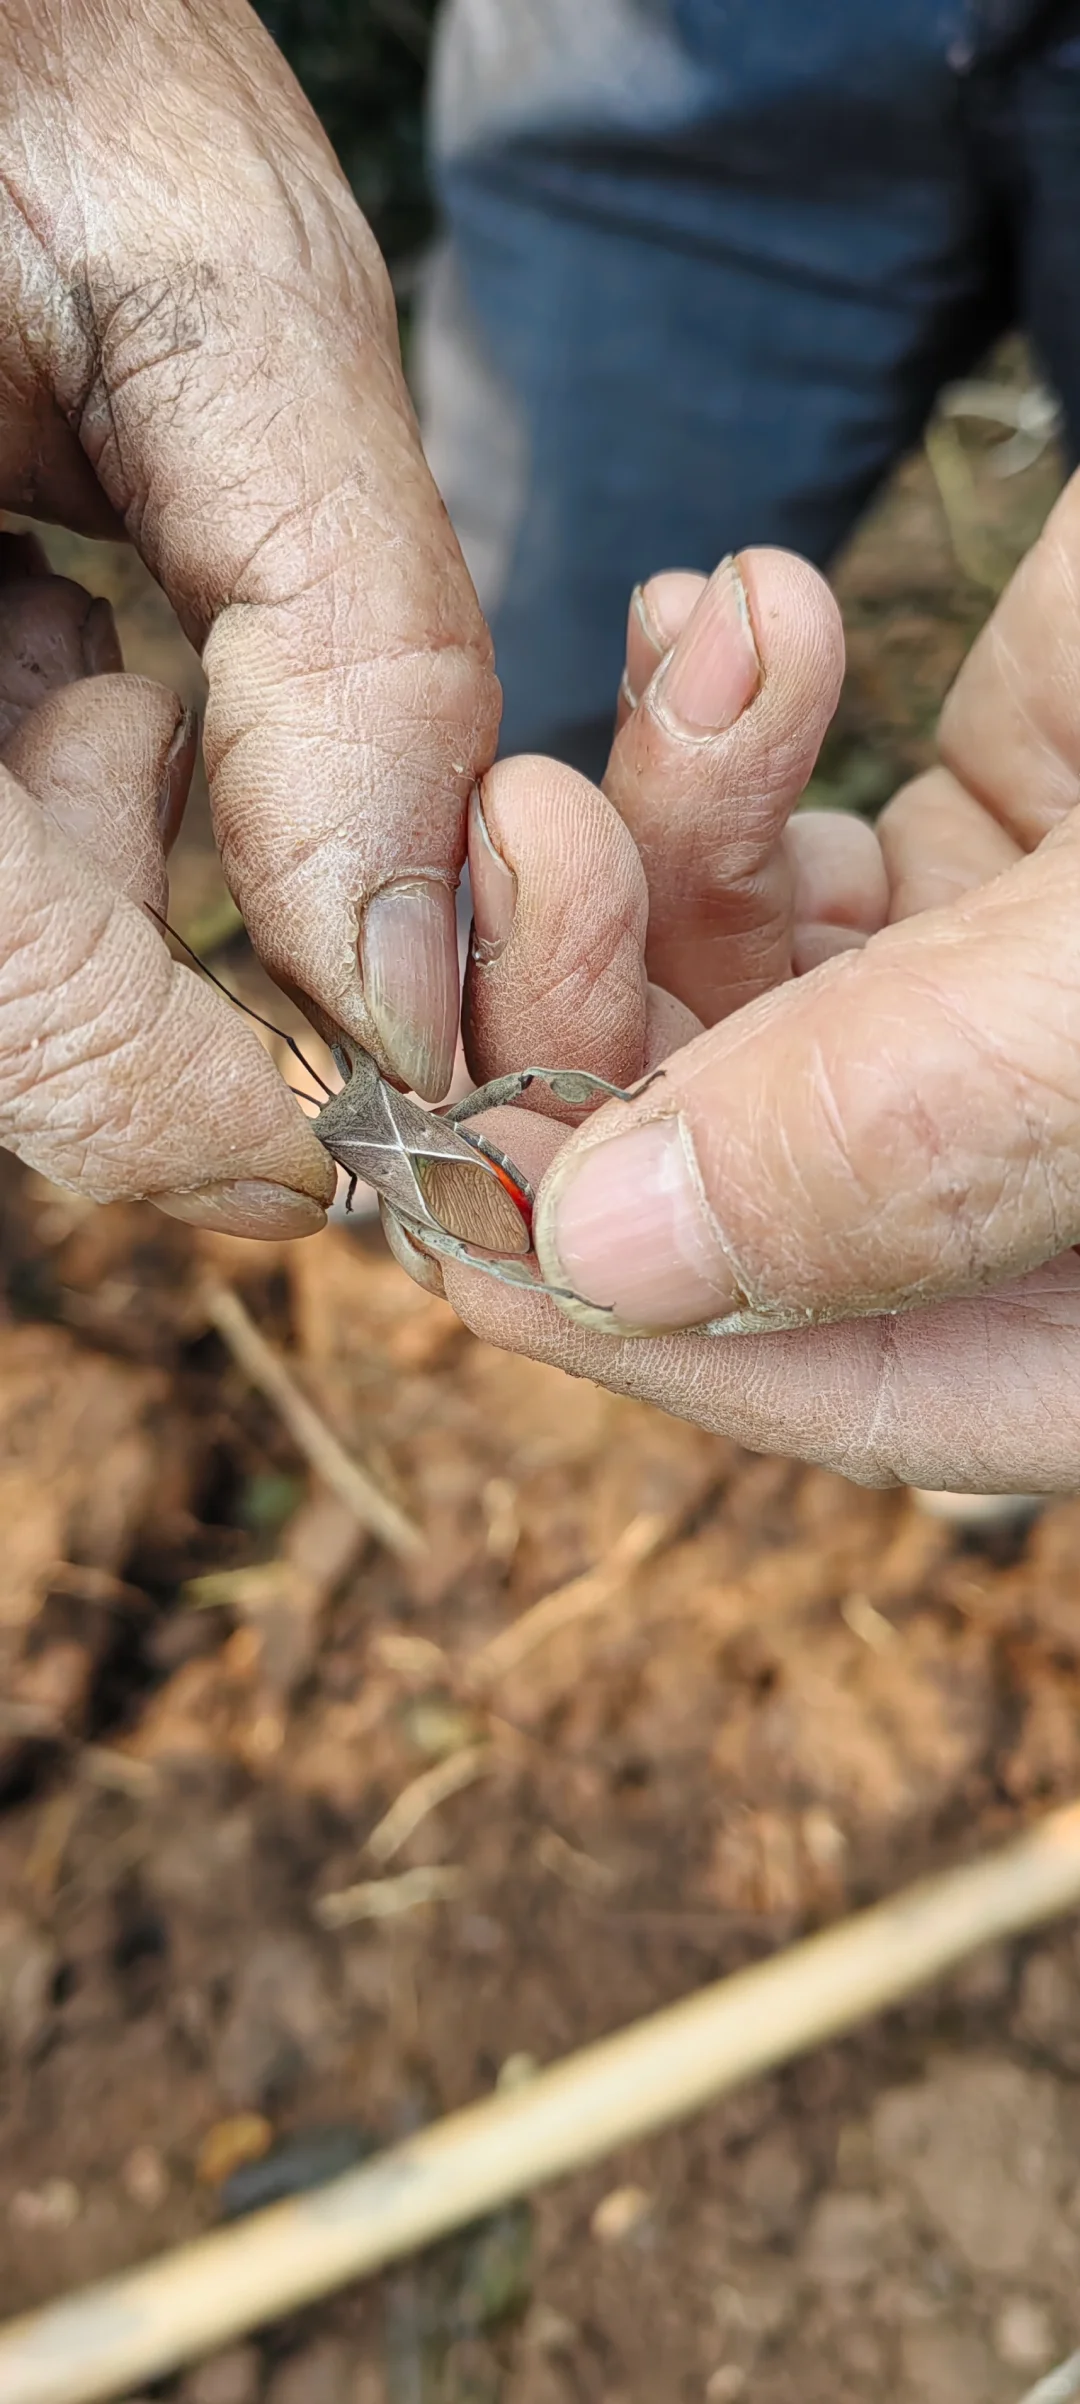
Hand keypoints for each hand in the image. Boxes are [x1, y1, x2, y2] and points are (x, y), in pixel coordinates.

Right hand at [0, 0, 496, 1232]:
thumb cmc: (37, 46)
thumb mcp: (227, 297)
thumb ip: (349, 654)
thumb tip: (408, 991)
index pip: (24, 1018)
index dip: (216, 1116)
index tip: (377, 1130)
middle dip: (133, 921)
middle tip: (160, 712)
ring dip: (64, 850)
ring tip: (76, 629)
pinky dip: (14, 788)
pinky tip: (14, 626)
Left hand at [425, 475, 1079, 1492]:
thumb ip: (922, 1131)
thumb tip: (610, 1263)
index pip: (848, 1386)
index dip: (623, 1310)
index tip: (434, 1180)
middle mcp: (1068, 1178)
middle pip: (746, 1184)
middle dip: (599, 1020)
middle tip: (527, 838)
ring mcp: (1033, 1003)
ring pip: (738, 1001)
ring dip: (655, 840)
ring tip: (699, 669)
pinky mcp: (1019, 830)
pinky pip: (792, 838)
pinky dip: (727, 735)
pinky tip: (733, 613)